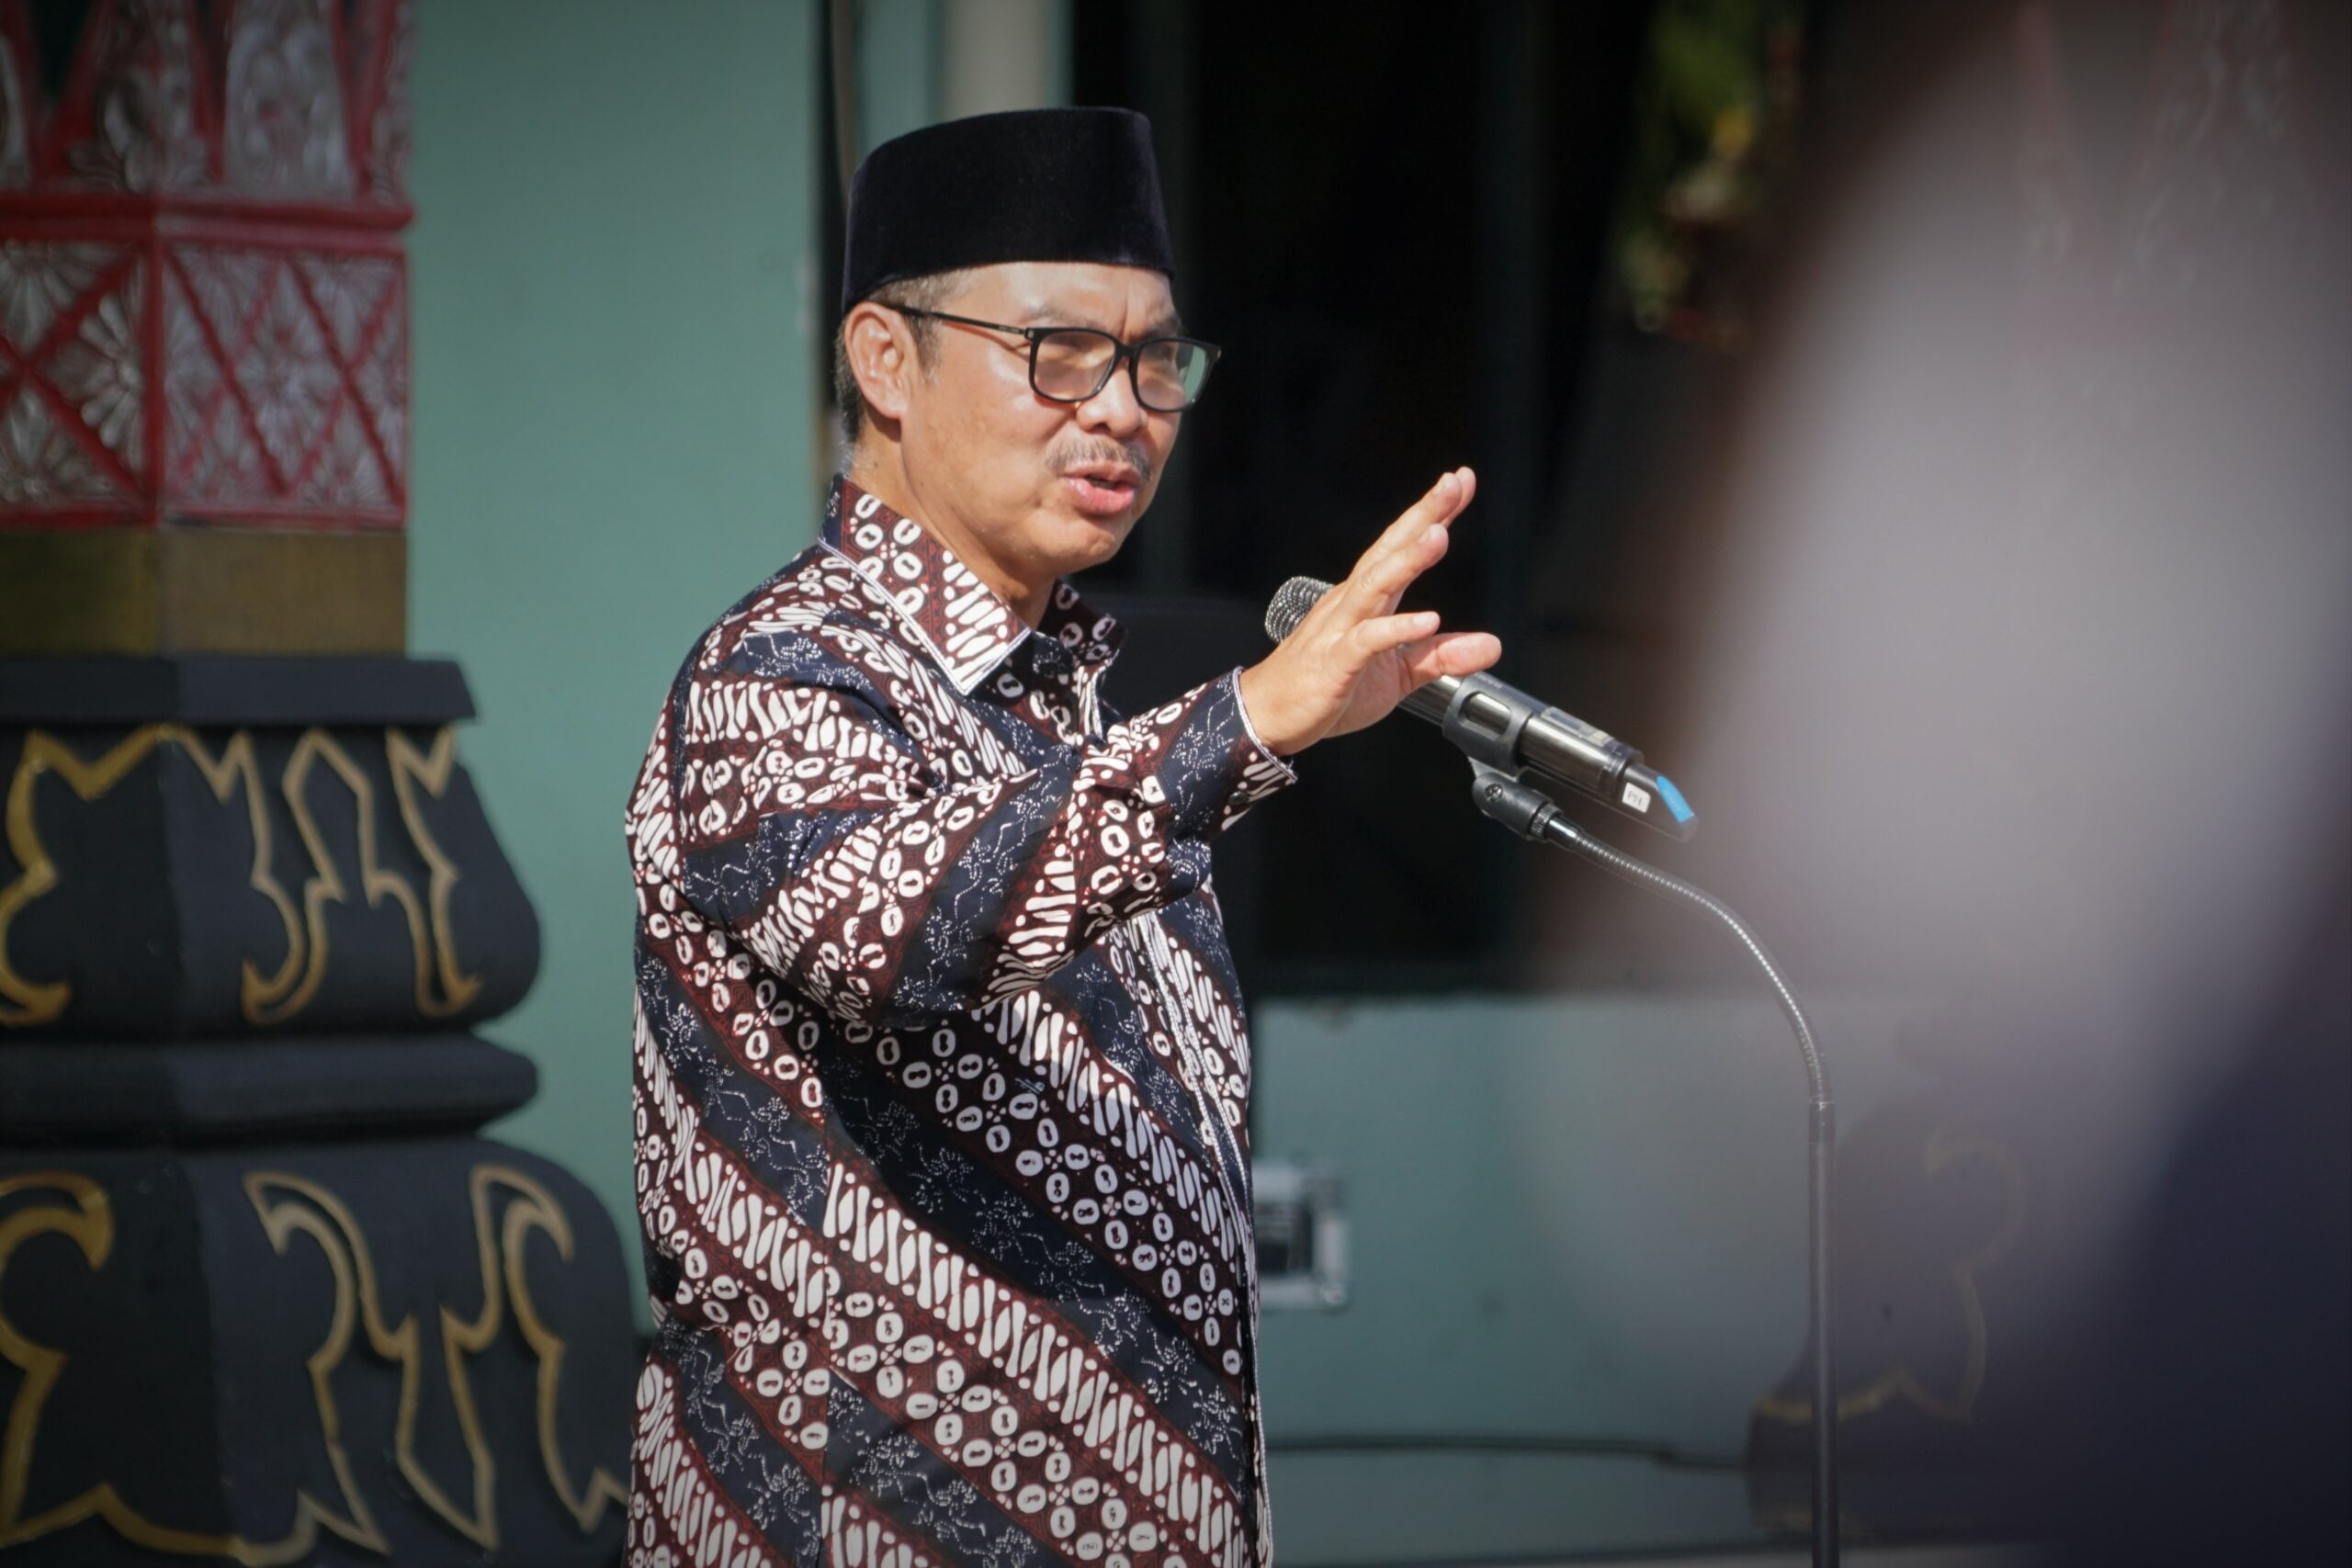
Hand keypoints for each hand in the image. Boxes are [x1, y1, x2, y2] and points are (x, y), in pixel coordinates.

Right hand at [1235, 467, 1504, 755]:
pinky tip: (1427, 618)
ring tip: (1439, 535)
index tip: (1461, 481)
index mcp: (1367, 600)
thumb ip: (1442, 655)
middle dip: (1421, 516)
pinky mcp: (1334, 664)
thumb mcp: (1398, 675)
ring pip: (1374, 586)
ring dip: (1407, 560)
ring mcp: (1339, 630)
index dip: (1431, 514)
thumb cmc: (1326, 687)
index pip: (1401, 547)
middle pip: (1388, 551)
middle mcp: (1352, 604)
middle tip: (1453, 484)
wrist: (1268, 716)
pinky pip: (1366, 641)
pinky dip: (1396, 628)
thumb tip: (1492, 645)